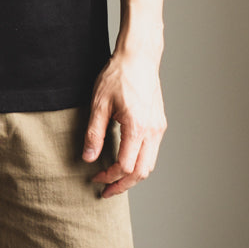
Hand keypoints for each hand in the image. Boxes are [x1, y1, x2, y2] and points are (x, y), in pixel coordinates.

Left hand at [82, 49, 165, 196]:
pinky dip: (140, 163)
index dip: (109, 176)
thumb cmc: (118, 76)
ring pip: (150, 164)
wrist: (139, 57)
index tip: (95, 178)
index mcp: (138, 128)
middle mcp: (153, 131)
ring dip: (133, 176)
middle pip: (142, 172)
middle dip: (123, 185)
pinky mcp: (159, 123)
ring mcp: (159, 128)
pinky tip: (126, 161)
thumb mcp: (99, 104)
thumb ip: (94, 133)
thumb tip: (89, 158)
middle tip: (106, 191)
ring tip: (115, 180)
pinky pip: (152, 152)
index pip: (125, 166)